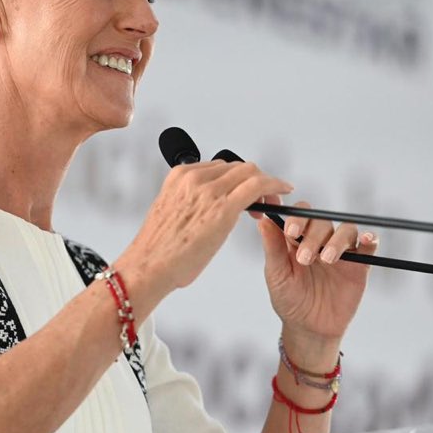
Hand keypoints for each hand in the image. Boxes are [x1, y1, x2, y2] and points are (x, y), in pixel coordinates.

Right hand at [118, 162, 293, 302]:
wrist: (149, 266)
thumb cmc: (158, 249)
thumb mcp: (171, 212)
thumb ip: (189, 201)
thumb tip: (206, 206)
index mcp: (179, 176)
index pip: (219, 167)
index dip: (238, 177)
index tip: (246, 188)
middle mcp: (194, 178)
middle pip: (237, 167)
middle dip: (255, 178)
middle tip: (266, 195)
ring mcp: (209, 190)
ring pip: (250, 173)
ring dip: (266, 183)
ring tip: (274, 198)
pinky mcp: (223, 207)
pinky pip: (258, 185)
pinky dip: (275, 185)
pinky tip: (284, 192)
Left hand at [257, 198, 378, 345]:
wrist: (309, 328)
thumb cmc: (289, 300)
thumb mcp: (277, 275)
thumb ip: (273, 248)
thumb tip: (264, 221)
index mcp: (297, 239)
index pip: (301, 215)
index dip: (298, 218)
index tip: (291, 231)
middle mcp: (320, 240)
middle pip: (323, 221)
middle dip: (313, 236)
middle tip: (305, 258)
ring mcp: (340, 251)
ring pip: (346, 230)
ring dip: (337, 240)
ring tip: (326, 259)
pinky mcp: (359, 265)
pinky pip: (368, 247)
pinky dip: (370, 240)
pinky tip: (366, 241)